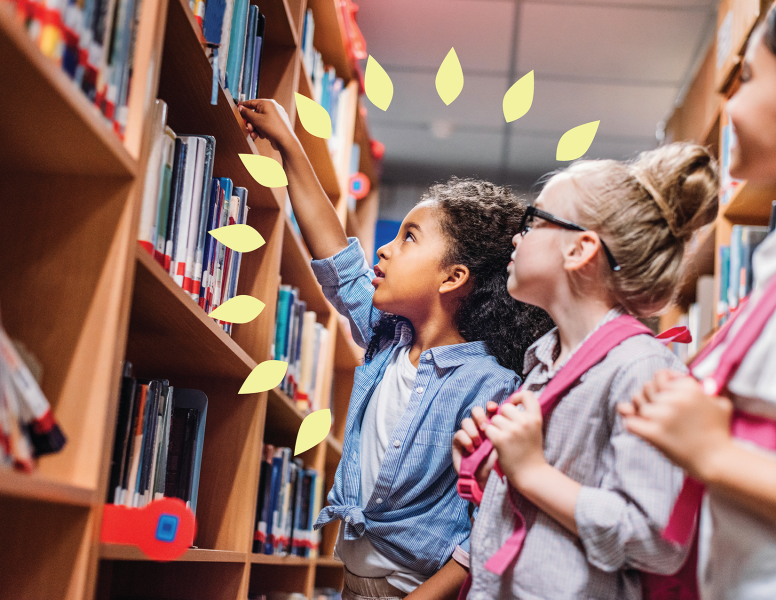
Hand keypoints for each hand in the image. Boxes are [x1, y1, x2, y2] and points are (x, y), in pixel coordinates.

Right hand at [237, 99, 296, 151]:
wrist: (285, 141)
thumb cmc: (273, 128)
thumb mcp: (256, 120)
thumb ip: (246, 113)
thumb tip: (240, 108)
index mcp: (268, 103)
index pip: (251, 102)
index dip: (243, 107)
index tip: (237, 111)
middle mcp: (273, 108)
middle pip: (255, 113)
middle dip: (250, 122)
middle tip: (248, 128)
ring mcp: (276, 117)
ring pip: (260, 121)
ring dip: (255, 128)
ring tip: (254, 134)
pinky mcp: (277, 125)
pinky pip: (265, 125)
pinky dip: (261, 130)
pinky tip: (261, 136)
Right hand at [453, 402, 498, 490]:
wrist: (487, 481)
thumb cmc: (498, 464)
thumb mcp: (503, 445)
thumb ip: (502, 430)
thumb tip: (503, 416)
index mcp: (492, 426)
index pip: (489, 409)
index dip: (490, 406)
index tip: (494, 408)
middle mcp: (479, 428)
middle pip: (475, 411)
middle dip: (479, 415)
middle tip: (485, 427)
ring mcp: (468, 435)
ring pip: (466, 421)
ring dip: (473, 431)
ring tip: (478, 443)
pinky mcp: (458, 443)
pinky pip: (459, 434)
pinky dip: (465, 440)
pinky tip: (471, 450)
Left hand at [485, 390, 546, 490]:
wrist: (531, 473)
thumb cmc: (531, 451)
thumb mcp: (535, 429)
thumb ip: (526, 415)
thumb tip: (510, 402)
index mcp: (535, 418)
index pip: (527, 394)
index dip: (517, 397)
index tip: (514, 406)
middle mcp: (524, 422)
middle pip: (505, 407)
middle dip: (503, 417)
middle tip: (509, 431)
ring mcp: (512, 430)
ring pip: (495, 419)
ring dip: (496, 428)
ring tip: (506, 439)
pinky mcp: (500, 439)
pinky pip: (488, 429)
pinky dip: (490, 436)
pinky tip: (498, 444)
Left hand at [617, 370, 733, 480]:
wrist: (718, 460)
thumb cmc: (718, 432)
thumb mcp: (719, 403)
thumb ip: (703, 387)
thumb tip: (682, 377)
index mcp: (690, 388)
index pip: (660, 375)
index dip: (660, 384)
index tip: (665, 395)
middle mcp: (676, 399)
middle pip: (647, 388)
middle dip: (650, 397)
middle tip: (660, 410)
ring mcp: (664, 416)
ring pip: (638, 403)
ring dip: (641, 410)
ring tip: (654, 420)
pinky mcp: (655, 434)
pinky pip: (630, 422)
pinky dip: (631, 423)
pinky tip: (641, 428)